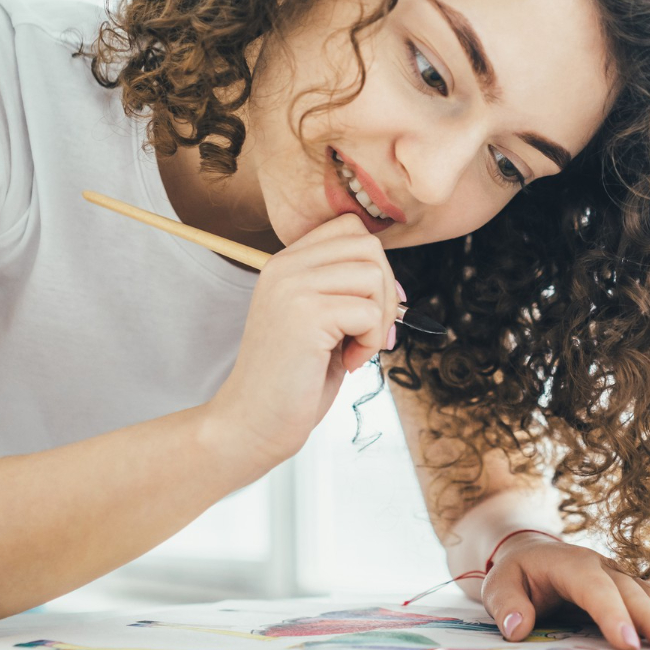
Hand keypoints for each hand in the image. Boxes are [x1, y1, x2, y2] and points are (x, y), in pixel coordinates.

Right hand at [205, 214, 397, 467]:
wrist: (253, 422)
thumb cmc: (293, 380)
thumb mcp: (321, 322)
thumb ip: (346, 292)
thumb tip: (397, 284)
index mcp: (286, 263)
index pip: (350, 228)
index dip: (375, 267)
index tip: (370, 309)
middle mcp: (285, 266)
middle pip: (367, 246)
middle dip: (386, 292)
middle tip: (370, 333)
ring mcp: (293, 287)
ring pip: (373, 276)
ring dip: (379, 319)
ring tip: (356, 348)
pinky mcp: (305, 315)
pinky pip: (368, 313)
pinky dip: (370, 342)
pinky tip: (347, 363)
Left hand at [480, 534, 649, 649]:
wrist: (533, 552)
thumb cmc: (518, 574)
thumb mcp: (499, 585)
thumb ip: (506, 604)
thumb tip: (516, 628)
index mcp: (571, 565)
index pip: (594, 589)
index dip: (612, 614)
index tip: (628, 643)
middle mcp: (605, 567)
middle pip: (635, 594)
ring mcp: (625, 576)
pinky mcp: (637, 589)